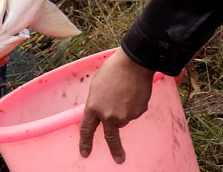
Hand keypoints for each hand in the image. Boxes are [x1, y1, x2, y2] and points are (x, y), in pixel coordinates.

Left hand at [79, 49, 154, 163]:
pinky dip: (134, 104)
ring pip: (124, 118)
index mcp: (94, 107)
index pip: (87, 129)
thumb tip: (103, 111)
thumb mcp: (97, 86)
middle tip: (119, 159)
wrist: (134, 63)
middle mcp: (108, 115)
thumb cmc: (113, 70)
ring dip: (124, 109)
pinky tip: (134, 91)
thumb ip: (97, 102)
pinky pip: (135, 111)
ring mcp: (124, 116)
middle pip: (111, 137)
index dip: (85, 142)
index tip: (85, 153)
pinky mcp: (138, 112)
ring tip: (125, 90)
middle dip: (116, 150)